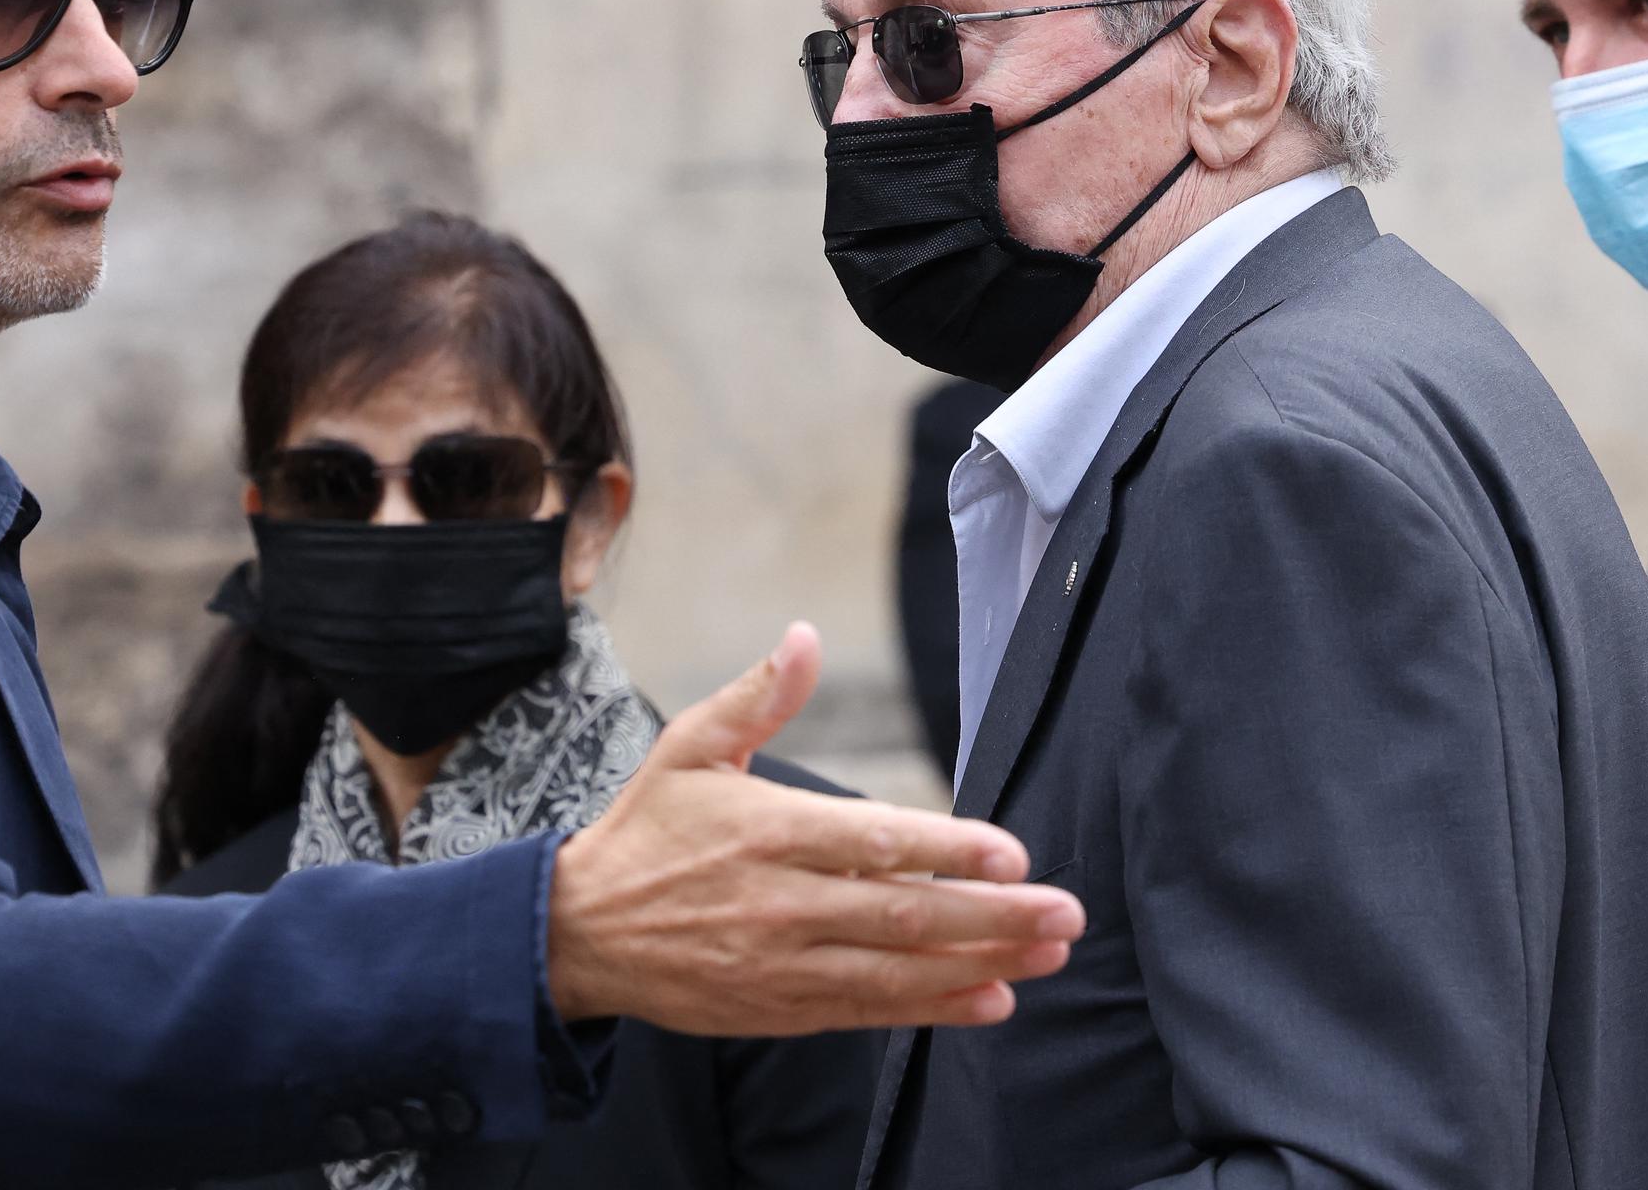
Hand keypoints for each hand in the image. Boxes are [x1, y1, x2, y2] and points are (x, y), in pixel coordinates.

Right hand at [546, 622, 1083, 1034]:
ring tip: (1047, 955)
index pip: (874, 842)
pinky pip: (869, 1012)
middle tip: (1065, 913)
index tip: (1012, 853)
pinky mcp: (780, 1007)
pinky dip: (932, 1009)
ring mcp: (782, 962)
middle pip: (904, 916)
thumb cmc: (649, 828)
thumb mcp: (691, 746)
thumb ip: (760, 696)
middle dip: (994, 917)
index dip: (948, 850)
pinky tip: (990, 1001)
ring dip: (981, 966)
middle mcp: (781, 902)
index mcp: (767, 830)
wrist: (582, 929)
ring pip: (897, 971)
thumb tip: (805, 634)